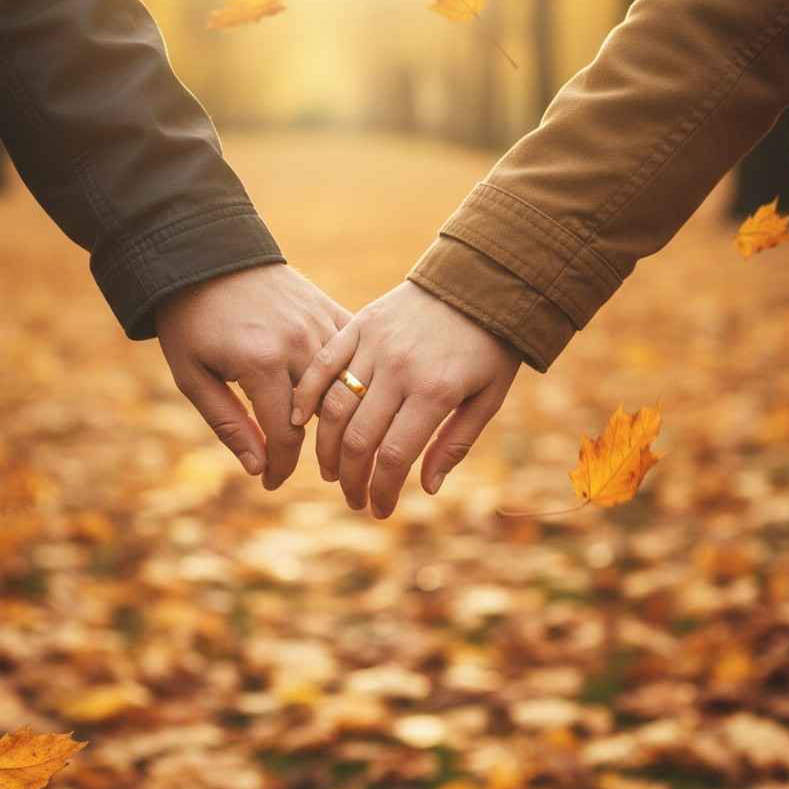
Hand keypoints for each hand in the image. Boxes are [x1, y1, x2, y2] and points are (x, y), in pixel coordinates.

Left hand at [156, 264, 349, 489]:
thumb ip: (227, 423)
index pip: (286, 435)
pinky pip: (353, 353)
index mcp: (261, 363)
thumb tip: (260, 468)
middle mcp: (298, 344)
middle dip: (315, 450)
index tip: (272, 483)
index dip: (281, 467)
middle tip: (303, 469)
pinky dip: (352, 378)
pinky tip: (343, 396)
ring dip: (339, 417)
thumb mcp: (192, 375)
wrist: (207, 254)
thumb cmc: (191, 320)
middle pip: (323, 416)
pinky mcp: (329, 309)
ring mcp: (319, 324)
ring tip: (325, 439)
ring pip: (346, 387)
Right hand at [292, 281, 521, 517]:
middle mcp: (400, 369)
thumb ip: (455, 443)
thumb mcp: (488, 397)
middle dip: (351, 479)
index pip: (394, 455)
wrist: (479, 280)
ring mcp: (376, 344)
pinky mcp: (361, 324)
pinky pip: (325, 363)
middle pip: (359, 438)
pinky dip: (308, 394)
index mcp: (436, 391)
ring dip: (328, 448)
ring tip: (331, 471)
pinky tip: (300, 421)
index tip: (378, 509)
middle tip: (353, 498)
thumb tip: (426, 488)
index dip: (381, 490)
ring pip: (336, 406)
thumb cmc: (489, 345)